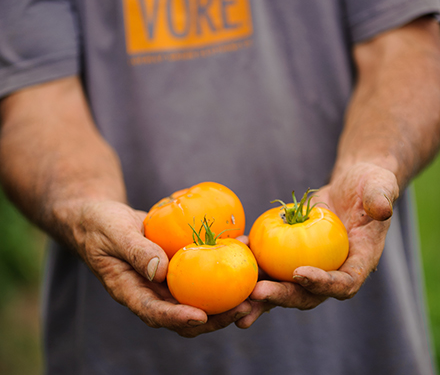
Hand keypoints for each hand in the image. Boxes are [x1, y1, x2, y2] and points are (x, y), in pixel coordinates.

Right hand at [73, 200, 251, 336]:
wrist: (100, 217)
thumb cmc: (100, 224)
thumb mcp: (114, 233)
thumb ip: (135, 251)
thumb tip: (161, 271)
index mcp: (130, 291)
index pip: (154, 312)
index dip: (178, 318)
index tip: (200, 317)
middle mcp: (151, 291)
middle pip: (185, 314)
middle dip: (215, 317)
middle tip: (243, 307)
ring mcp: (166, 280)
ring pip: (198, 296)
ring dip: (226, 297)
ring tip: (253, 289)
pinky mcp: (177, 264)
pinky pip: (201, 270)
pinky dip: (221, 265)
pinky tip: (243, 250)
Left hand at [236, 163, 397, 327]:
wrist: (351, 187)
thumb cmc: (370, 185)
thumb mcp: (379, 186)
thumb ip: (381, 198)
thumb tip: (382, 210)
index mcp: (359, 263)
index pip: (343, 283)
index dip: (322, 284)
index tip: (299, 273)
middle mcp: (334, 272)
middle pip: (307, 294)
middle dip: (282, 296)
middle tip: (257, 294)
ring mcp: (312, 267)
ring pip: (285, 287)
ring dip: (261, 296)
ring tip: (236, 304)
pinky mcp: (293, 256)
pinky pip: (273, 265)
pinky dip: (254, 265)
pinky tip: (236, 255)